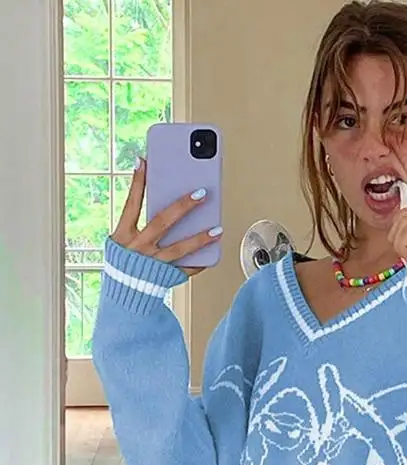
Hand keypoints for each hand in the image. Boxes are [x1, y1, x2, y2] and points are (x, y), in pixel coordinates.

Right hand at [111, 157, 221, 276]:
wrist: (124, 294)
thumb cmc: (125, 261)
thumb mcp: (123, 238)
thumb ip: (137, 219)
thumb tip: (157, 192)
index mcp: (124, 235)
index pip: (131, 204)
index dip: (137, 183)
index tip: (145, 162)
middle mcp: (139, 248)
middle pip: (162, 222)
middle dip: (183, 206)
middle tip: (201, 192)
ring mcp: (153, 263)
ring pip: (180, 248)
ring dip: (200, 238)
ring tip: (217, 229)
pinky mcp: (166, 277)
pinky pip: (187, 269)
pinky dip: (201, 262)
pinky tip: (214, 252)